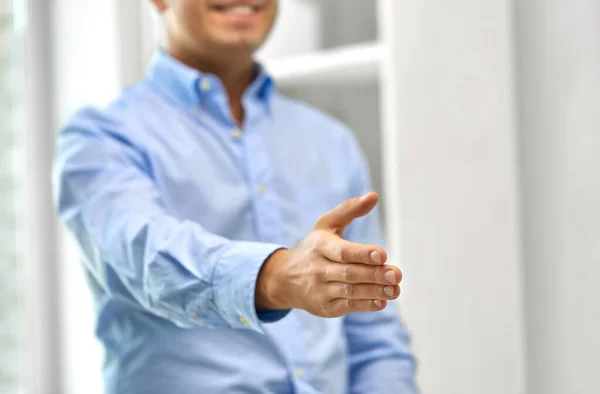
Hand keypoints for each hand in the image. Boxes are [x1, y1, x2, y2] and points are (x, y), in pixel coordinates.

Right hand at [256, 192, 401, 316]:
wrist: (285, 278)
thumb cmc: (313, 247)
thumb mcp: (325, 224)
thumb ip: (349, 210)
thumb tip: (374, 196)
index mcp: (320, 246)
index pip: (342, 252)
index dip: (362, 254)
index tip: (382, 254)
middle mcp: (318, 269)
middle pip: (350, 273)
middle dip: (375, 274)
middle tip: (396, 274)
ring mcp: (321, 290)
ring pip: (350, 291)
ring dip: (374, 291)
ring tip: (395, 290)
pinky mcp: (325, 307)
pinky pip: (347, 306)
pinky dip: (365, 305)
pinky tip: (382, 302)